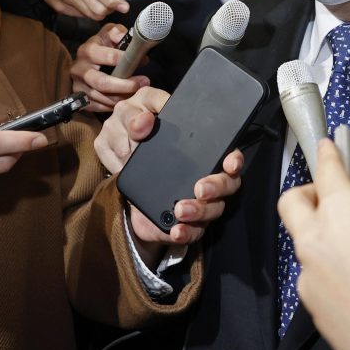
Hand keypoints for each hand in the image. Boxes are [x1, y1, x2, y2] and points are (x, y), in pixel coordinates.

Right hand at [14, 0, 128, 18]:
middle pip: (95, 7)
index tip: (124, 7)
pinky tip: (87, 1)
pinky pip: (79, 15)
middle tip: (114, 4)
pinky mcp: (57, 5)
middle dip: (109, 9)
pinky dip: (87, 11)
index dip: (113, 1)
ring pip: (89, 14)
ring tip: (101, 2)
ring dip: (100, 11)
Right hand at [71, 23, 149, 112]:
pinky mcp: (79, 97)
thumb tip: (128, 40)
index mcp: (87, 51)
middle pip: (102, 82)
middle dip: (124, 85)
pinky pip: (96, 106)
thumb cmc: (102, 46)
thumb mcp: (109, 33)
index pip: (109, 56)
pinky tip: (123, 100)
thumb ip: (118, 33)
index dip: (127, 60)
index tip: (143, 61)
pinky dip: (111, 106)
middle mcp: (79, 68)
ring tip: (136, 93)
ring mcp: (77, 84)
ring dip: (120, 97)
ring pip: (100, 96)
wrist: (86, 60)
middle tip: (140, 84)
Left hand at [94, 88, 243, 248]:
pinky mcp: (182, 220)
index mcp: (199, 147)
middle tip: (200, 188)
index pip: (228, 153)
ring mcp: (196, 199)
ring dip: (200, 211)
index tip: (230, 163)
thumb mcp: (127, 118)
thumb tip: (144, 122)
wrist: (116, 164)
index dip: (234, 159)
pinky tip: (176, 230)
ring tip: (180, 210)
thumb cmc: (130, 134)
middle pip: (227, 184)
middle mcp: (204, 173)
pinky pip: (193, 231)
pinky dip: (186, 232)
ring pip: (213, 209)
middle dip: (218, 187)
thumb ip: (133, 117)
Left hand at [278, 139, 349, 349]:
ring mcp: (310, 276)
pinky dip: (331, 270)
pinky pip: (315, 276)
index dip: (328, 155)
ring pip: (303, 243)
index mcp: (342, 212)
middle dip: (308, 191)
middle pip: (292, 202)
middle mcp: (317, 241)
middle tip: (331, 194)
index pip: (327, 172)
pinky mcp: (314, 306)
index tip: (327, 146)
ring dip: (322, 236)